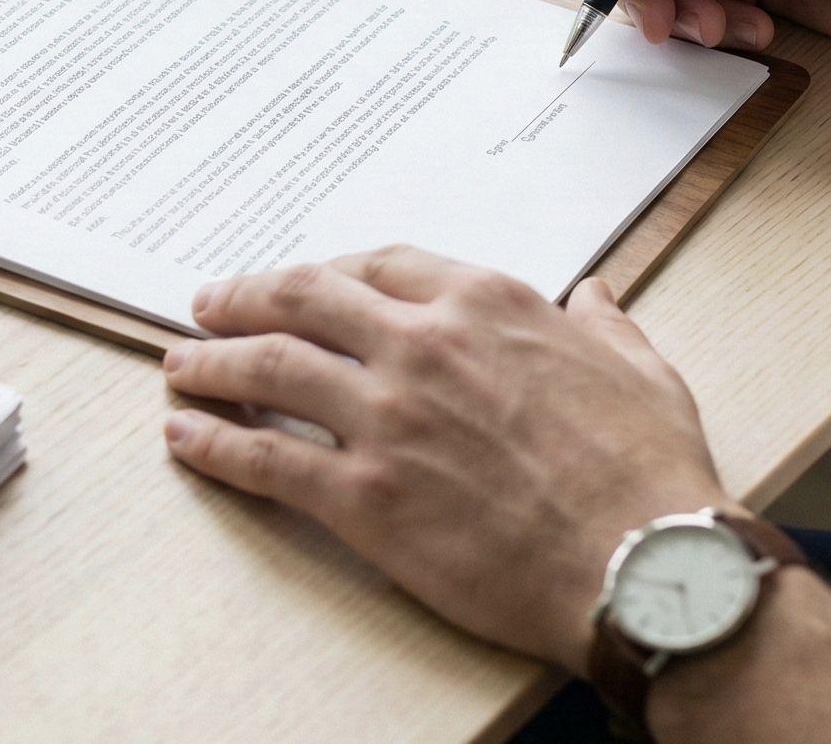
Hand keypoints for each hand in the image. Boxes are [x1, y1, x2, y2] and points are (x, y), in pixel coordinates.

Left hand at [161, 247, 731, 672]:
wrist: (643, 565)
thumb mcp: (639, 368)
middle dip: (242, 297)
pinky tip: (186, 437)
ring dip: (211, 364)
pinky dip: (213, 443)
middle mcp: (422, 346)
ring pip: (267, 369)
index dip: (326, 271)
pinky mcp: (364, 496)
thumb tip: (592, 297)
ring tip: (179, 366)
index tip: (301, 283)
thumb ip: (603, 324)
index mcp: (484, 305)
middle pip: (302, 298)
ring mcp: (385, 418)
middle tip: (207, 306)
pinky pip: (264, 459)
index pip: (377, 265)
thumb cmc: (650, 473)